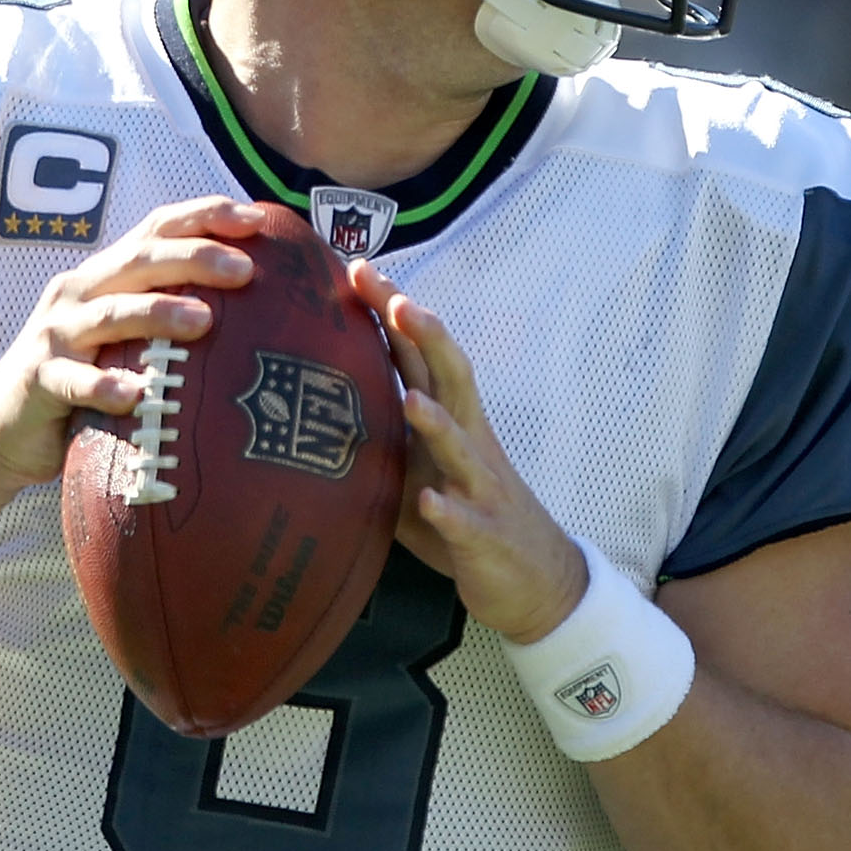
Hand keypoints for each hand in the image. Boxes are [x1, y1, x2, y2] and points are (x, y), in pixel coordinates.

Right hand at [0, 197, 264, 485]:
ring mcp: (55, 334)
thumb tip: (256, 313)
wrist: (1, 428)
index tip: (256, 218)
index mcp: (105, 276)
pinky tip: (135, 395)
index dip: (203, 216)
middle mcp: (79, 293)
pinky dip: (105, 386)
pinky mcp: (39, 380)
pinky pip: (75, 382)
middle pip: (139, 261)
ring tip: (204, 320)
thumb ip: (168, 317)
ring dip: (158, 313)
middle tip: (244, 267)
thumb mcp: (125, 339)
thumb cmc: (83, 379)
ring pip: (112, 313)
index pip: (156, 229)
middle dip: (193, 256)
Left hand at [349, 261, 588, 644]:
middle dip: (425, 340)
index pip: (421, 357)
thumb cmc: (469, 518)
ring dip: (437, 422)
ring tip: (410, 399)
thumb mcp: (421, 473)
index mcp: (452, 423)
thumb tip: (314, 411)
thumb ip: (382, 439)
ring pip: (462, 448)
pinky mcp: (486, 535)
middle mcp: (471, 443)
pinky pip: (467, 521)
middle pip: (451, 380)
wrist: (536, 579)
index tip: (360, 270)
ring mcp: (481, 488)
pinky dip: (450, 511)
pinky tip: (433, 503)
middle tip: (395, 299)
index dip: (395, 314)